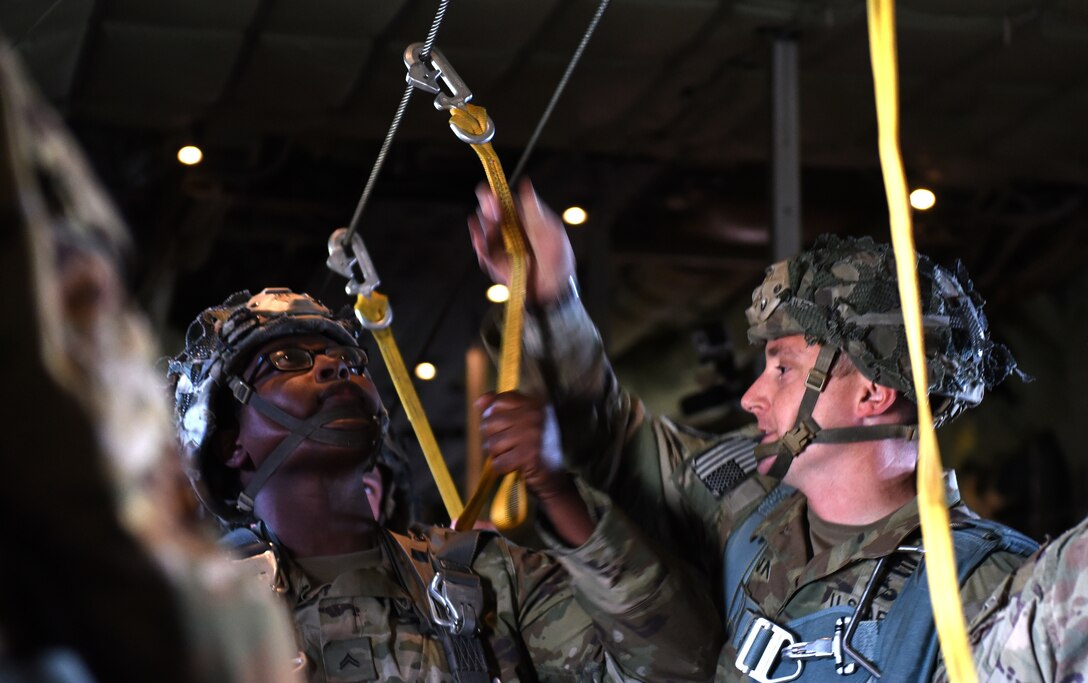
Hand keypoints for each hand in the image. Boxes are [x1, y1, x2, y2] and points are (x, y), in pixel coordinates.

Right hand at [467, 179, 575, 304]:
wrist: (556, 287)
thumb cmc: (558, 257)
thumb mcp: (550, 229)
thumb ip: (534, 209)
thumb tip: (525, 183)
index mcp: (521, 219)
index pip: (502, 201)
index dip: (494, 194)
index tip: (490, 191)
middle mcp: (508, 230)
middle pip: (489, 213)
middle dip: (486, 208)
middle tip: (492, 209)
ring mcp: (500, 247)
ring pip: (483, 230)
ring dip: (483, 224)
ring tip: (490, 224)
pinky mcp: (494, 263)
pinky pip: (482, 251)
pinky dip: (479, 243)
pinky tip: (479, 237)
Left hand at [477, 391, 593, 545]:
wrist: (557, 475)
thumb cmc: (536, 446)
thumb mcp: (522, 420)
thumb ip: (500, 407)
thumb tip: (478, 402)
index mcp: (534, 403)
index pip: (499, 401)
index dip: (493, 415)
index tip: (503, 427)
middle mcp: (535, 415)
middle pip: (491, 422)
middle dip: (492, 437)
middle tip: (506, 445)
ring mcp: (532, 435)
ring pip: (492, 443)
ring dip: (497, 453)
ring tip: (511, 454)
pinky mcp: (529, 456)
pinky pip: (499, 462)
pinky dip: (502, 467)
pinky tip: (514, 465)